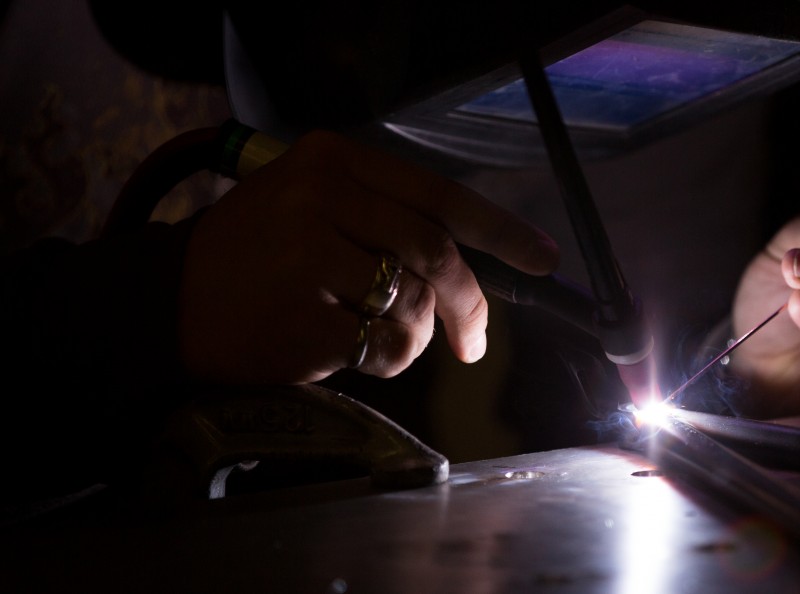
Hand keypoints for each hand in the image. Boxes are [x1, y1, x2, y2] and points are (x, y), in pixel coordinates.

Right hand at [178, 130, 559, 383]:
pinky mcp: (302, 321)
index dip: (500, 228)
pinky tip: (353, 352)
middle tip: (474, 339)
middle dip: (468, 302)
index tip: (541, 257)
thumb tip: (466, 265)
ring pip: (412, 303)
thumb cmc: (252, 255)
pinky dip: (386, 359)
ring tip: (382, 339)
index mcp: (331, 161)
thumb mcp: (310, 205)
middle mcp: (321, 198)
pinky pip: (383, 348)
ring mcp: (308, 258)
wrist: (165, 302)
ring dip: (415, 334)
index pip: (438, 195)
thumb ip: (383, 219)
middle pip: (435, 251)